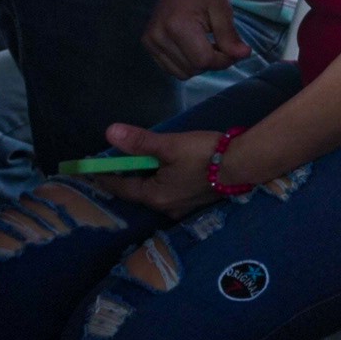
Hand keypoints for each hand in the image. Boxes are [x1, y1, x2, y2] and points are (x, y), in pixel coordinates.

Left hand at [92, 126, 222, 219]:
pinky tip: (172, 170)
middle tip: (124, 161)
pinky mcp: (197, 201)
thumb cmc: (205, 155)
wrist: (245, 164)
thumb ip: (140, 141)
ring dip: (150, 180)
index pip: (121, 188)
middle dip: (130, 178)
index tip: (94, 169)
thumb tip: (110, 132)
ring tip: (148, 163)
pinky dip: (166, 182)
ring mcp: (183, 207)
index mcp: (155, 196)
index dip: (106, 177)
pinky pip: (172, 193)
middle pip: (139, 192)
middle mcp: (166, 207)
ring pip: (157, 193)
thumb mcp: (170, 145)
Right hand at [142, 0, 249, 79]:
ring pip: (182, 72)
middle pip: (193, 68)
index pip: (204, 60)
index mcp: (177, 25)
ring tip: (208, 42)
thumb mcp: (223, 11)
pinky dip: (187, 63)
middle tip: (223, 43)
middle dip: (214, 61)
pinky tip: (195, 45)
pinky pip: (171, 68)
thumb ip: (231, 37)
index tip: (235, 49)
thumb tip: (244, 56)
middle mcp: (158, 35)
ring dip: (200, 64)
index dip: (224, 59)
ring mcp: (150, 40)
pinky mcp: (148, 43)